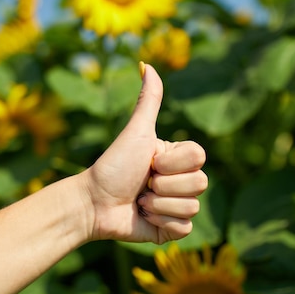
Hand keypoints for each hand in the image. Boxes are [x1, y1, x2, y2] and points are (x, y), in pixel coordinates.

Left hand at [82, 64, 206, 243]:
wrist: (94, 203)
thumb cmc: (113, 166)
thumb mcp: (135, 132)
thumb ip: (148, 101)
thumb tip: (147, 64)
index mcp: (179, 158)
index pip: (199, 158)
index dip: (171, 162)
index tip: (149, 162)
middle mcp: (183, 181)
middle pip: (200, 184)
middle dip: (163, 185)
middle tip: (143, 183)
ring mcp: (179, 206)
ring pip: (192, 207)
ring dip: (158, 205)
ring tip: (139, 201)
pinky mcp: (173, 229)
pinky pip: (184, 227)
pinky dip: (160, 222)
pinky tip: (143, 217)